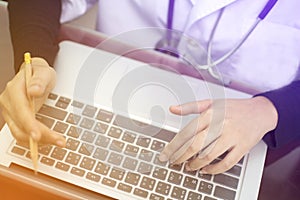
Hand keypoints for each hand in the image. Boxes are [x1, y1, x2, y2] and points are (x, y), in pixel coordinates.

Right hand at [0, 57, 65, 146]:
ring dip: (40, 142)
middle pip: (20, 127)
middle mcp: (9, 104)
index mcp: (14, 91)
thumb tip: (34, 90)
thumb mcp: (44, 73)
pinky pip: (23, 135)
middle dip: (41, 136)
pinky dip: (37, 141)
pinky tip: (50, 140)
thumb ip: (39, 80)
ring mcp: (11, 114)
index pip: (20, 111)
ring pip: (21, 134)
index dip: (29, 124)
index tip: (37, 135)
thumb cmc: (40, 74)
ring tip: (59, 141)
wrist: (36, 76)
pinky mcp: (17, 121)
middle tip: (60, 141)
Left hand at [159, 97, 277, 173]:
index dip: (173, 146)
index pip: (186, 132)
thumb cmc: (234, 108)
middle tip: (173, 163)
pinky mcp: (242, 147)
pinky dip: (213, 169)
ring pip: (208, 156)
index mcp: (210, 114)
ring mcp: (232, 137)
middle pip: (194, 146)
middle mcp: (220, 125)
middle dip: (180, 157)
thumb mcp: (211, 103)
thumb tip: (172, 109)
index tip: (165, 154)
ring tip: (187, 166)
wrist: (261, 112)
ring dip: (194, 165)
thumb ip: (190, 106)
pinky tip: (205, 170)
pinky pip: (226, 163)